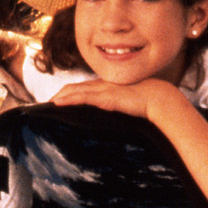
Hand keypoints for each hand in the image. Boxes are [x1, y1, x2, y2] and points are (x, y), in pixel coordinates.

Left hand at [49, 77, 169, 119]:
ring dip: (60, 97)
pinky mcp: (106, 96)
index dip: (70, 93)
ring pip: (75, 90)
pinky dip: (68, 99)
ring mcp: (104, 89)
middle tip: (47, 105)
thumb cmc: (148, 104)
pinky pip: (82, 96)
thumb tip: (114, 122)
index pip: (84, 88)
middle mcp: (104, 85)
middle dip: (60, 95)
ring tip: (48, 105)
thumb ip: (118, 109)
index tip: (59, 103)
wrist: (159, 99)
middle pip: (75, 87)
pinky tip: (58, 104)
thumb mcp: (128, 106)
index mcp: (109, 86)